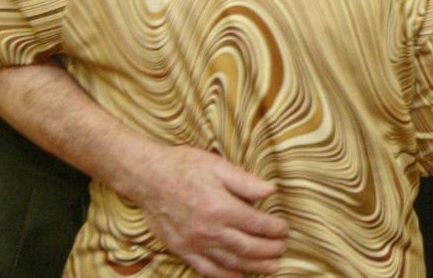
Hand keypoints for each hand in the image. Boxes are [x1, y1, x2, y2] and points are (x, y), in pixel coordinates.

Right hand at [132, 145, 287, 277]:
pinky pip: (206, 269)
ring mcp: (194, 243)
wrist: (147, 177)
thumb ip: (246, 182)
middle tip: (283, 248)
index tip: (285, 229)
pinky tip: (238, 276)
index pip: (257, 224)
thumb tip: (271, 191)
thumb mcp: (218, 166)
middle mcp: (209, 229)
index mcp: (221, 207)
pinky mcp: (181, 249)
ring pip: (231, 261)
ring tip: (272, 266)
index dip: (275, 229)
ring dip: (254, 266)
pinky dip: (225, 275)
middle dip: (270, 250)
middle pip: (248, 247)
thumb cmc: (184, 166)